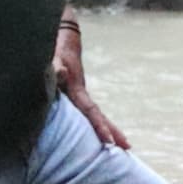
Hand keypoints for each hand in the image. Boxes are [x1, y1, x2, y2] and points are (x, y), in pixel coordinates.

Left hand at [51, 21, 129, 148]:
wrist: (61, 36)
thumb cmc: (54, 47)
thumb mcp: (53, 55)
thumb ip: (55, 64)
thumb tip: (60, 72)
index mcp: (76, 89)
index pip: (91, 111)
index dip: (100, 126)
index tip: (109, 141)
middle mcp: (80, 93)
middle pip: (98, 115)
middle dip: (112, 130)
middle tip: (128, 147)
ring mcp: (76, 93)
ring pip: (92, 113)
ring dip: (104, 127)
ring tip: (117, 144)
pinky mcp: (70, 92)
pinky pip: (83, 111)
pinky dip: (92, 121)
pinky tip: (94, 131)